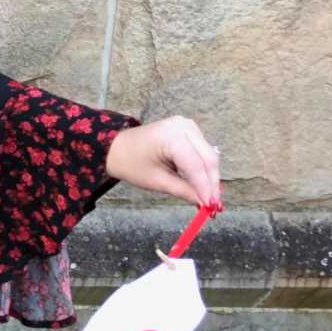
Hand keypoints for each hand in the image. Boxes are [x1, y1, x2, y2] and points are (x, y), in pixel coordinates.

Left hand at [104, 116, 221, 208]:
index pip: (196, 165)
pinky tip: (203, 183)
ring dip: (210, 176)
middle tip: (214, 204)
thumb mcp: (157, 181)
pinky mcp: (189, 129)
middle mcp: (183, 126)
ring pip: (209, 155)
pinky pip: (203, 151)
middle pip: (208, 158)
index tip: (210, 205)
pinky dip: (204, 167)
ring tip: (209, 197)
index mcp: (171, 137)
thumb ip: (183, 190)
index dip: (205, 187)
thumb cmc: (132, 163)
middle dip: (212, 183)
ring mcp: (187, 125)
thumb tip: (204, 202)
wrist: (117, 148)